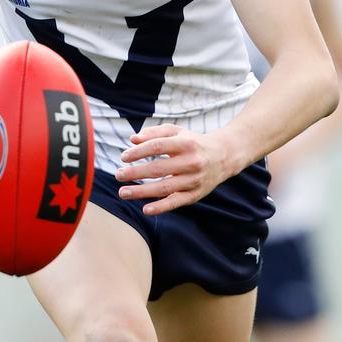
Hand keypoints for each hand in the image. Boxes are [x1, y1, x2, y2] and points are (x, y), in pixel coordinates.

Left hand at [114, 124, 231, 214]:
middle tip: (118, 175)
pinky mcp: (196, 194)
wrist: (224, 156)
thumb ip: (154, 133)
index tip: (124, 157)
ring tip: (123, 192)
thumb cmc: (192, 142)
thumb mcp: (176, 132)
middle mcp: (192, 162)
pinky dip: (161, 207)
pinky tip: (146, 209)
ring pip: (165, 187)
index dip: (139, 152)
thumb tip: (132, 139)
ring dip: (142, 191)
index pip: (157, 147)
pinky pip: (177, 202)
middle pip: (158, 169)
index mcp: (185, 143)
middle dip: (136, 173)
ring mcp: (194, 180)